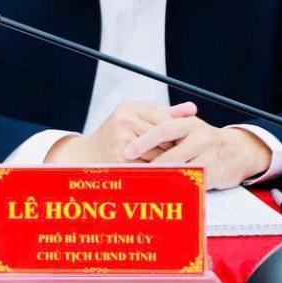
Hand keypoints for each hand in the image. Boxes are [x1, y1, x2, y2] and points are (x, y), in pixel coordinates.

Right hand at [44, 100, 197, 165]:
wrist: (88, 155)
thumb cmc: (117, 134)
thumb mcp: (138, 117)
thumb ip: (165, 113)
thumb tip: (193, 108)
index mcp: (129, 107)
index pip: (165, 120)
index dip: (179, 133)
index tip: (192, 141)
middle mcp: (124, 120)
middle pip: (163, 137)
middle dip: (177, 147)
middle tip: (192, 156)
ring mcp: (121, 139)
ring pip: (159, 153)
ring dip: (171, 161)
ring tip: (183, 166)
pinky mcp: (120, 158)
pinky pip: (150, 166)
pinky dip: (160, 171)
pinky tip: (168, 175)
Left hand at [120, 110, 272, 189]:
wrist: (240, 151)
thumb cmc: (207, 139)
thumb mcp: (190, 127)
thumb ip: (167, 128)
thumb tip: (135, 135)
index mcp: (190, 124)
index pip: (163, 130)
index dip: (144, 141)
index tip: (127, 151)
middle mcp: (201, 139)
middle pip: (170, 155)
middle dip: (149, 165)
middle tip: (130, 173)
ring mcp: (209, 157)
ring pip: (180, 172)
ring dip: (161, 179)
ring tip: (142, 183)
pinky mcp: (215, 175)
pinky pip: (191, 183)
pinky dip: (176, 187)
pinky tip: (164, 191)